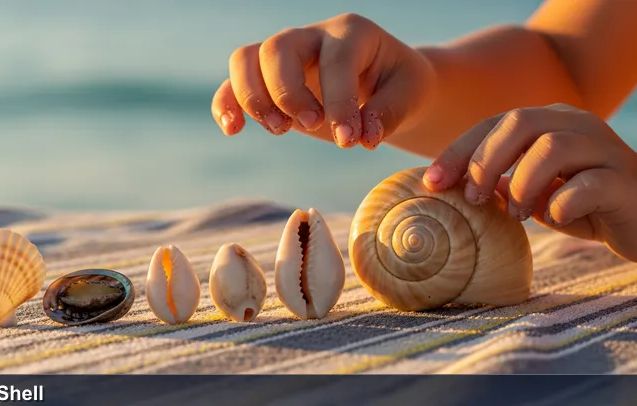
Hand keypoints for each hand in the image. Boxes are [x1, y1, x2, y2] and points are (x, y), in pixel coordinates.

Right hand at [210, 13, 435, 148]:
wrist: (384, 83)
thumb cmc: (398, 85)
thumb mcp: (410, 94)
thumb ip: (390, 113)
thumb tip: (363, 137)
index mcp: (352, 33)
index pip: (336, 60)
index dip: (339, 101)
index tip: (349, 140)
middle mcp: (311, 37)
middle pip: (277, 48)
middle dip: (288, 92)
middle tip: (310, 126)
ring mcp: (283, 55)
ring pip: (245, 59)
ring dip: (252, 98)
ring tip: (279, 130)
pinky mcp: (266, 80)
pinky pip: (231, 83)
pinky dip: (226, 104)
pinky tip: (233, 129)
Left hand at [423, 103, 636, 262]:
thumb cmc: (586, 202)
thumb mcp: (535, 193)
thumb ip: (502, 185)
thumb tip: (455, 188)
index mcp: (549, 122)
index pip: (494, 124)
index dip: (458, 151)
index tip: (431, 182)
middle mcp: (575, 126)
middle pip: (519, 123)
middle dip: (484, 161)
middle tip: (471, 198)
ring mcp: (604, 149)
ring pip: (551, 147)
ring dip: (522, 184)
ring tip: (517, 214)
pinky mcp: (625, 180)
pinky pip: (588, 184)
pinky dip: (561, 202)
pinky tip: (553, 217)